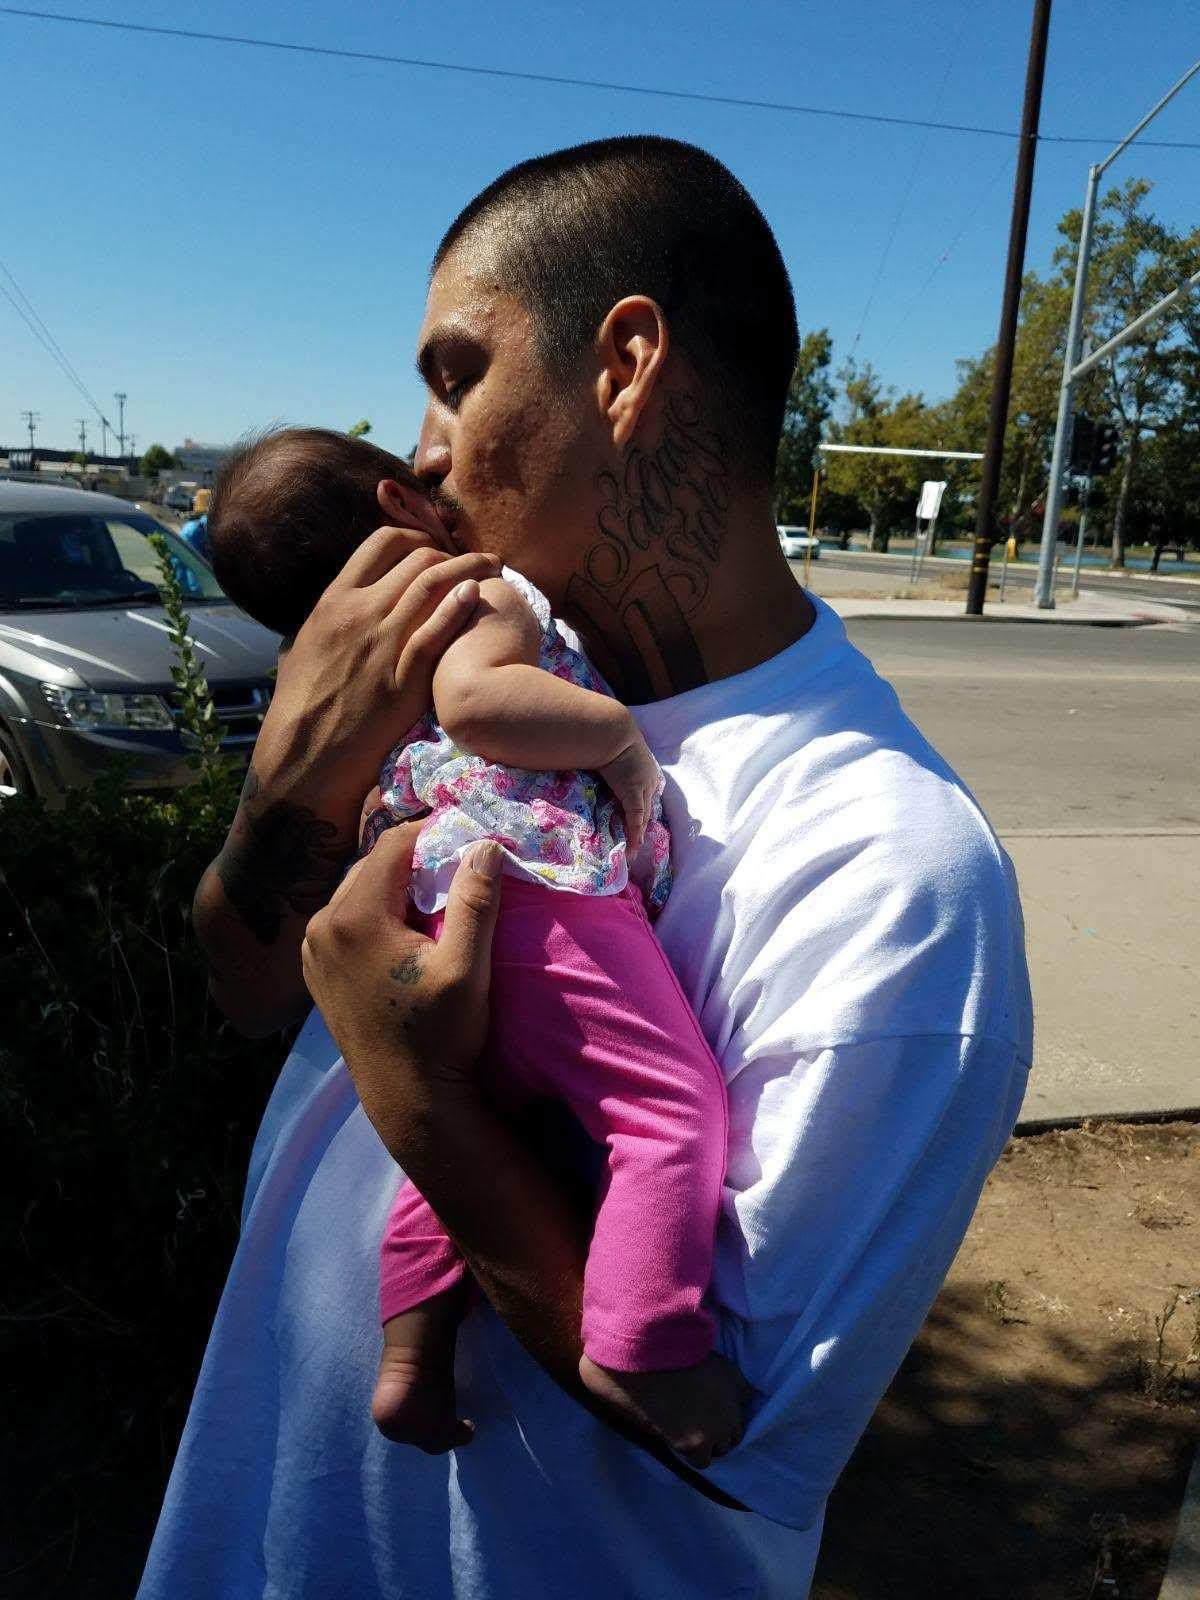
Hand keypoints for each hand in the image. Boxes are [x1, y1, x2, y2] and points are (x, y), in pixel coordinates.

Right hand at [254, 528, 499, 835]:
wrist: (308, 755)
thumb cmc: (303, 705)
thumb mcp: (302, 647)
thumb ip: (325, 618)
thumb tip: (336, 603)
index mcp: (335, 600)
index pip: (382, 543)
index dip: (417, 536)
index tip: (437, 544)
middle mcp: (360, 612)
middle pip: (417, 557)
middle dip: (452, 551)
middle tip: (475, 558)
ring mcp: (384, 643)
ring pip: (434, 584)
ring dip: (471, 568)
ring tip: (495, 568)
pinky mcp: (406, 676)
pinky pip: (438, 631)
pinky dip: (460, 606)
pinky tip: (477, 594)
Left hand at [301, 826, 504, 1134]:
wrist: (407, 1100)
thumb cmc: (440, 1036)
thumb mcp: (466, 967)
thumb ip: (475, 901)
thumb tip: (487, 844)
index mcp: (354, 917)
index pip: (392, 845)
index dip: (431, 832)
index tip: (466, 837)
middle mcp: (321, 926)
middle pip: (372, 866)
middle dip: (415, 861)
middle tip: (456, 869)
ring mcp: (312, 950)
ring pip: (358, 892)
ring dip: (395, 888)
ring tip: (435, 901)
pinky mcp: (315, 970)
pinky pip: (345, 920)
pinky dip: (375, 913)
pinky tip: (406, 933)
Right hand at [597, 728, 663, 857]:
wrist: (613, 734)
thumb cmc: (609, 737)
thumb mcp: (614, 749)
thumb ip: (608, 759)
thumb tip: (594, 762)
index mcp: (646, 770)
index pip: (646, 795)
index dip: (642, 810)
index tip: (638, 823)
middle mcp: (649, 780)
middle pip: (647, 809)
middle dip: (643, 826)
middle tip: (638, 843)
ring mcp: (644, 788)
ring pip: (643, 817)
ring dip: (638, 835)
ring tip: (633, 852)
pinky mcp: (635, 795)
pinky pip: (636, 820)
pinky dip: (634, 835)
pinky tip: (633, 849)